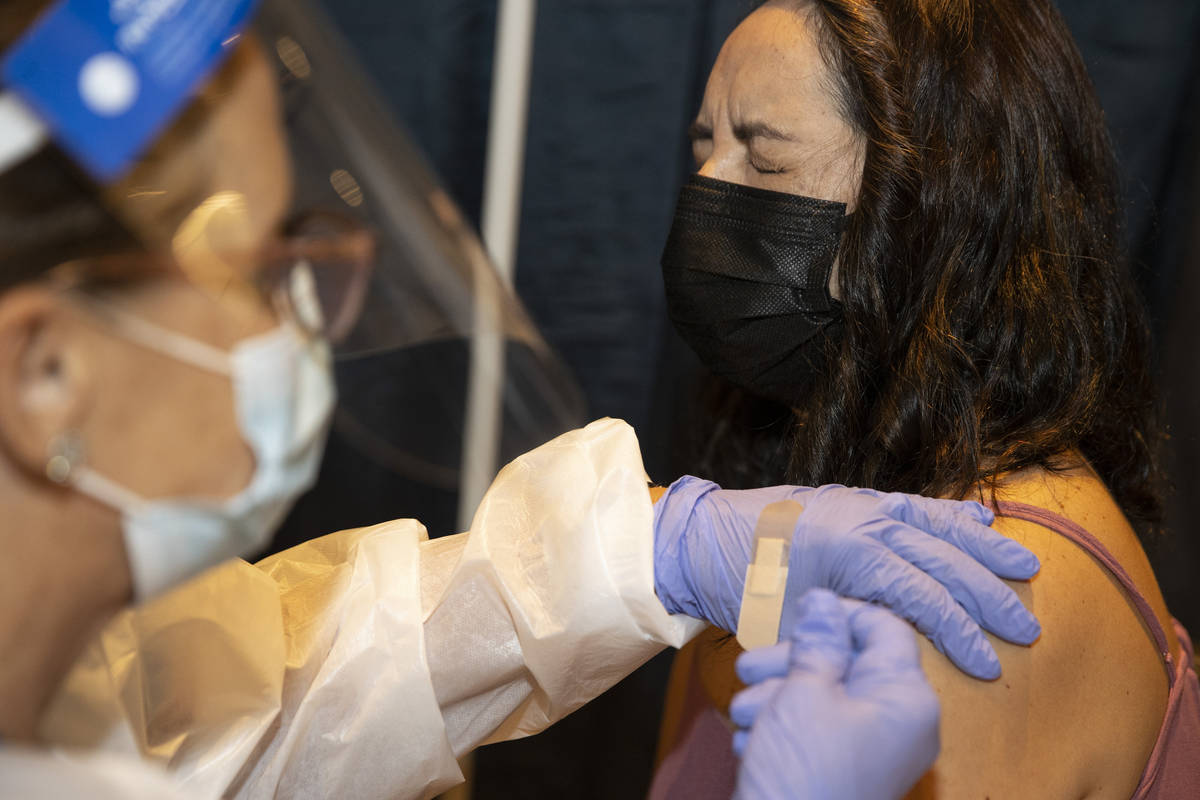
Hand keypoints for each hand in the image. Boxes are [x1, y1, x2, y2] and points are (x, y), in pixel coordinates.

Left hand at [652, 477, 1040, 678]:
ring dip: (984, 546)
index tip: (991, 665)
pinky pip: (912, 502)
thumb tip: (895, 646)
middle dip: (988, 596)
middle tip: (1027, 629)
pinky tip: (979, 518)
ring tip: (1026, 567)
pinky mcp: (855, 495)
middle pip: (943, 558)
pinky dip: (948, 511)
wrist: (702, 537)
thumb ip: (846, 632)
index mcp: (850, 550)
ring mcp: (861, 501)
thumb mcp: (792, 625)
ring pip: (937, 522)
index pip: (923, 597)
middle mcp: (864, 517)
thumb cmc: (741, 587)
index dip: (961, 634)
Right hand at [731, 590, 939, 799]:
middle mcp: (898, 722)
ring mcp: (873, 749)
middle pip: (848, 661)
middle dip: (792, 661)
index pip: (884, 629)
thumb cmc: (803, 777)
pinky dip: (782, 727)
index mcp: (905, 698)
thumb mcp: (805, 693)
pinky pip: (817, 730)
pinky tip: (751, 740)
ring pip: (824, 695)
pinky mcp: (845, 769)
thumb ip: (819, 641)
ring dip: (776, 695)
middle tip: (749, 667)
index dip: (838, 614)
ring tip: (744, 713)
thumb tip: (825, 603)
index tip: (795, 615)